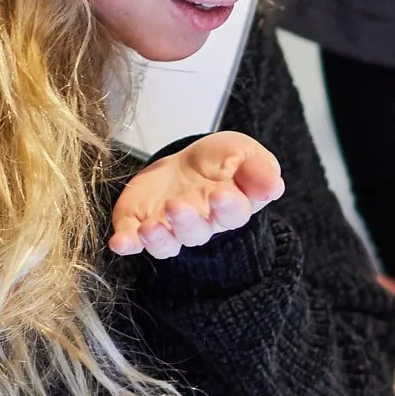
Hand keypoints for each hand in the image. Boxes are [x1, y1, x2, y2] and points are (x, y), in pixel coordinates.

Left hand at [110, 132, 284, 257]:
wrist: (186, 164)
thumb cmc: (220, 160)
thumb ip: (258, 168)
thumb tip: (274, 187)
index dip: (228, 206)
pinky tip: (121, 242)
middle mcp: (201, 224)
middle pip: (197, 232)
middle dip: (188, 221)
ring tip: (150, 227)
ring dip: (158, 238)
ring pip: (166, 243)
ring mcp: (169, 228)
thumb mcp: (243, 151)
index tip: (221, 192)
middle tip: (179, 206)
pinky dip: (127, 243)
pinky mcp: (138, 225)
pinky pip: (133, 241)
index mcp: (231, 207)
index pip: (234, 213)